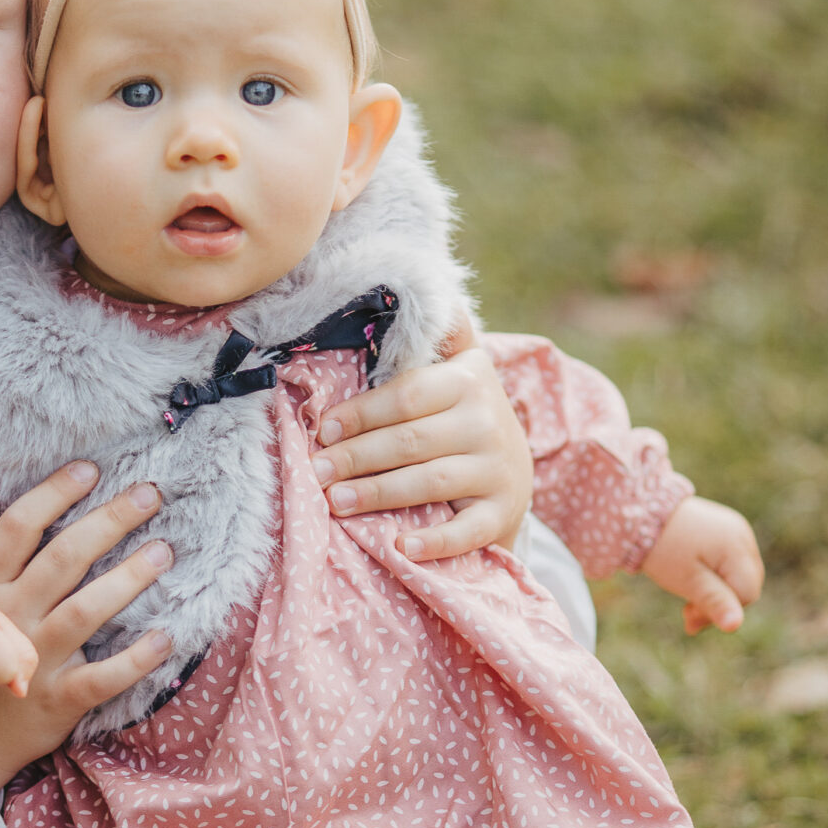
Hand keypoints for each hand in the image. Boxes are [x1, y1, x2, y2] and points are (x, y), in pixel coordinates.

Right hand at [0, 463, 175, 811]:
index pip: (19, 528)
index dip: (54, 494)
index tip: (90, 469)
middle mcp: (10, 618)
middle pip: (63, 559)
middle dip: (109, 522)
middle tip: (149, 495)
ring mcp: (34, 660)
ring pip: (86, 611)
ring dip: (128, 578)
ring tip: (164, 552)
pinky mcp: (57, 700)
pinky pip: (102, 678)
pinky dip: (136, 659)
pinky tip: (166, 636)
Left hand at [311, 322, 532, 560]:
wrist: (512, 473)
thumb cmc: (459, 417)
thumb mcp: (454, 369)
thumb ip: (429, 334)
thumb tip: (388, 278)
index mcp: (468, 379)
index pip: (406, 394)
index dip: (360, 413)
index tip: (320, 429)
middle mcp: (488, 421)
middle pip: (410, 440)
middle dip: (356, 456)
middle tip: (315, 471)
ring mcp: (498, 468)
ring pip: (430, 481)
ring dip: (378, 493)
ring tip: (334, 502)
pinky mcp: (503, 511)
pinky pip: (466, 530)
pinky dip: (434, 541)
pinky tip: (401, 549)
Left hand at [641, 496, 764, 633]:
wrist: (640, 512)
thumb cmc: (663, 549)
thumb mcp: (688, 580)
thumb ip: (714, 602)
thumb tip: (735, 626)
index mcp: (737, 548)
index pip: (746, 593)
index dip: (722, 610)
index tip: (689, 617)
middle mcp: (742, 535)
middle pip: (745, 584)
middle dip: (719, 603)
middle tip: (686, 614)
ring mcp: (735, 529)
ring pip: (737, 574)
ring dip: (716, 591)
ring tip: (686, 601)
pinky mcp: (724, 528)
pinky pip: (728, 560)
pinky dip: (714, 575)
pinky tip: (692, 579)